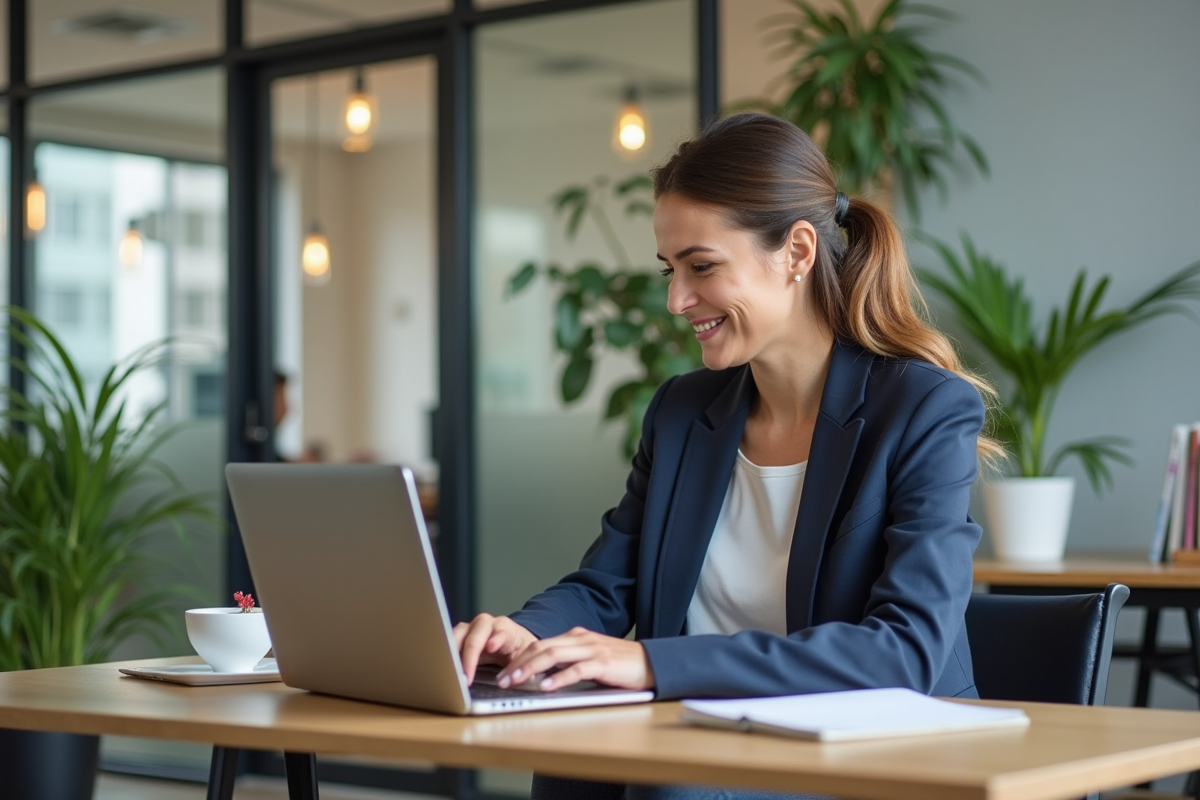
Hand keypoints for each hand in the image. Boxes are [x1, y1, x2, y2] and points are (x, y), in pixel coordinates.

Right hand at [453, 613, 537, 684]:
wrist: (512, 640)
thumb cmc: (519, 649)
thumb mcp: (524, 657)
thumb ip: (521, 666)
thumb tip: (519, 680)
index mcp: (505, 628)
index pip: (501, 633)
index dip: (496, 640)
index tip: (492, 647)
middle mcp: (486, 624)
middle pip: (475, 636)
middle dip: (469, 656)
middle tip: (465, 677)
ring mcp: (471, 627)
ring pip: (457, 635)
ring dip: (453, 655)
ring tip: (451, 674)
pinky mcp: (460, 634)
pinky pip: (449, 641)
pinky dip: (446, 654)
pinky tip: (444, 667)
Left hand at [496, 627, 654, 691]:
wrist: (653, 662)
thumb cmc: (620, 665)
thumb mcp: (590, 659)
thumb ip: (569, 663)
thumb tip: (542, 675)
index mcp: (576, 637)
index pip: (540, 644)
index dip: (519, 658)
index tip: (503, 672)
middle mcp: (581, 640)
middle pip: (541, 647)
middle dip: (518, 663)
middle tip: (501, 679)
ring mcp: (592, 649)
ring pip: (553, 655)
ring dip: (530, 669)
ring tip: (515, 681)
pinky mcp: (604, 663)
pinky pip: (577, 669)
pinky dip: (559, 678)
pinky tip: (546, 687)